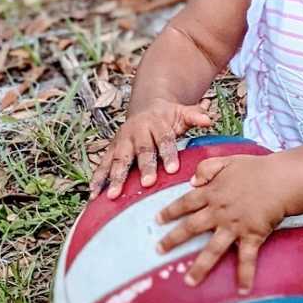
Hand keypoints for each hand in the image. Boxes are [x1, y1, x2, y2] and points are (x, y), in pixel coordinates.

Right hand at [89, 97, 212, 198]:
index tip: (173, 170)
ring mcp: (121, 141)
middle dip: (144, 167)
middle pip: (141, 151)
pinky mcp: (110, 149)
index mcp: (156, 123)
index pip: (164, 140)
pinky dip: (97, 179)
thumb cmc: (168, 116)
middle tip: (148, 183)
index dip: (168, 154)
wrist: (146, 108)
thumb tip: (208, 119)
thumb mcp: (182, 112)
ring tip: (113, 195)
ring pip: (118, 159)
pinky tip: (94, 194)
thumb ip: (195, 116)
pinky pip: (102, 164)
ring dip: (115, 177)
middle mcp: (136, 131)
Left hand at [155, 154, 283, 292]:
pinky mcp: (251, 236)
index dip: (170, 211)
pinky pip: (246, 258)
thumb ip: (206, 168)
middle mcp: (219, 212)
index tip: (158, 220)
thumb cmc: (256, 168)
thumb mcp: (227, 160)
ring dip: (200, 266)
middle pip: (191, 227)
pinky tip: (242, 289)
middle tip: (159, 250)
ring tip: (189, 281)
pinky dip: (245, 274)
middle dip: (173, 240)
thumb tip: (191, 181)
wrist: (281, 179)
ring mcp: (234, 226)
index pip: (185, 203)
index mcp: (212, 193)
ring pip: (213, 249)